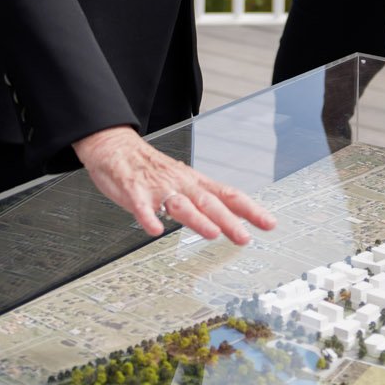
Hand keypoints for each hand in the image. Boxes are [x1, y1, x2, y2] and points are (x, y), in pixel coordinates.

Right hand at [72, 126, 277, 244]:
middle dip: (228, 221)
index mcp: (194, 182)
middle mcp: (181, 184)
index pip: (228, 195)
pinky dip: (148, 217)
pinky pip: (141, 205)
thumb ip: (204, 200)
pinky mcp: (132, 190)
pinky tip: (154, 229)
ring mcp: (157, 187)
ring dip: (197, 219)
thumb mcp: (184, 181)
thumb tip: (232, 219)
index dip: (250, 210)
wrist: (115, 146)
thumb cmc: (151, 168)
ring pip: (180, 204)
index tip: (269, 224)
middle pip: (208, 202)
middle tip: (244, 238)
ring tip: (211, 233)